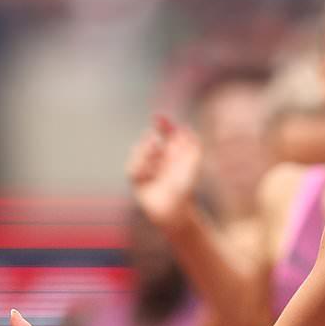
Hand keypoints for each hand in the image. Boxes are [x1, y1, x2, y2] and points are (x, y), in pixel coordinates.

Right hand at [127, 115, 201, 231]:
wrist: (176, 209)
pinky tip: (148, 175)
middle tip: (156, 142)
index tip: (158, 117)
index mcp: (173, 152)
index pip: (166, 134)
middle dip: (150, 139)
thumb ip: (193, 146)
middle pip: (149, 140)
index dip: (162, 124)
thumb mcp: (192, 164)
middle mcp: (159, 158)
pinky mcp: (137, 180)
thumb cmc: (185, 188)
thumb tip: (186, 128)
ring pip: (138, 151)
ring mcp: (147, 168)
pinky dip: (139, 170)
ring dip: (145, 154)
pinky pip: (132, 169)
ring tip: (154, 163)